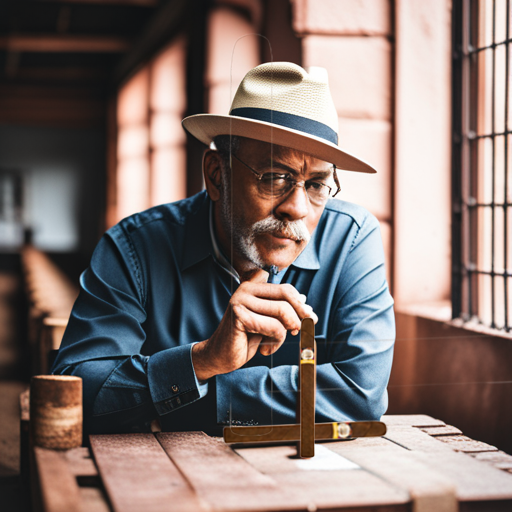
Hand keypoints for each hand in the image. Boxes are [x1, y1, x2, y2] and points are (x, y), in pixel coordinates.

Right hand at [191, 269, 317, 380]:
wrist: (221, 357)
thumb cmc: (246, 339)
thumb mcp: (269, 323)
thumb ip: (283, 311)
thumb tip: (306, 302)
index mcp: (253, 286)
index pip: (286, 289)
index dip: (300, 305)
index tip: (309, 319)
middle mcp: (246, 289)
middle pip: (286, 296)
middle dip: (300, 315)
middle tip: (300, 332)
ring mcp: (240, 300)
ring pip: (282, 311)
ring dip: (284, 333)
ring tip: (275, 344)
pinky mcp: (239, 315)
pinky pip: (273, 326)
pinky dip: (276, 342)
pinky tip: (265, 351)